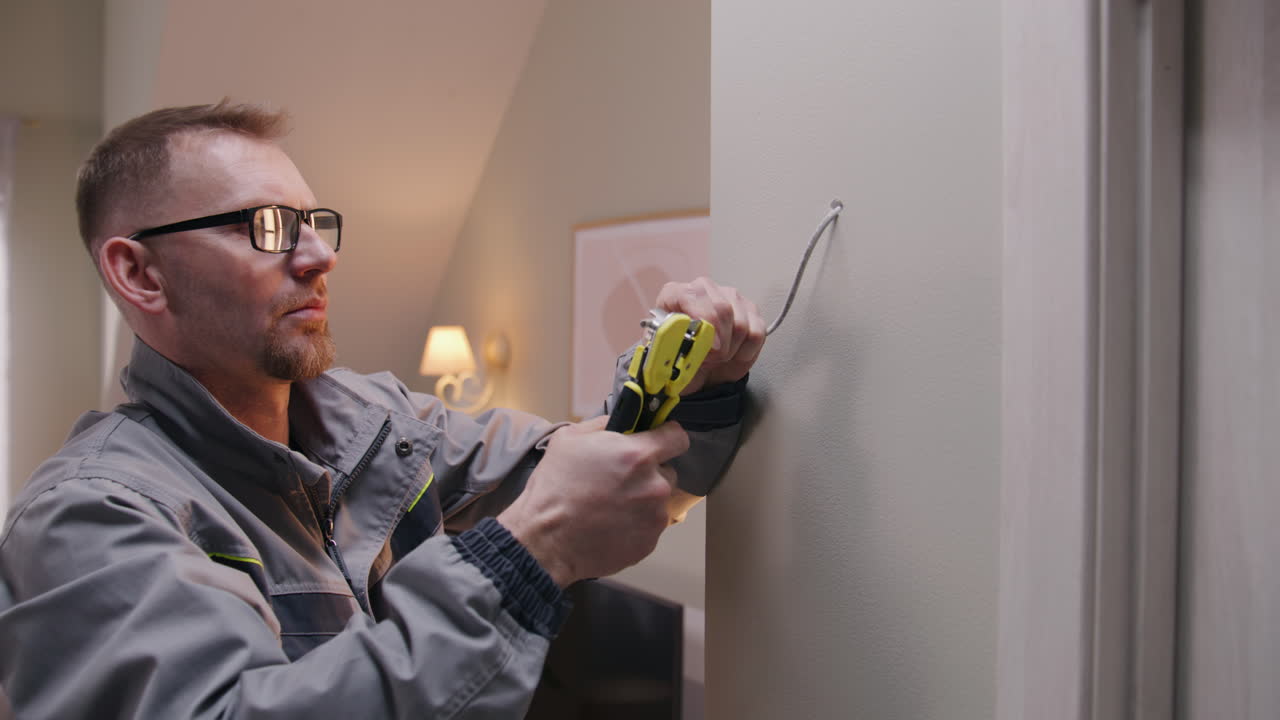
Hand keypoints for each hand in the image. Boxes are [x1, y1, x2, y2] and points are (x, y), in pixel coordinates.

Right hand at [497, 416, 689, 586]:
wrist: (546, 541)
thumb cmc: (554, 489)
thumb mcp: (569, 439)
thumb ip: (604, 424)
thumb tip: (623, 422)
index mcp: (638, 455)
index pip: (677, 437)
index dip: (667, 437)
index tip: (658, 441)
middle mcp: (654, 486)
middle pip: (668, 471)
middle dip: (649, 473)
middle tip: (620, 480)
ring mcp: (654, 516)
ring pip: (659, 500)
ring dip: (642, 500)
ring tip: (611, 506)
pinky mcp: (650, 541)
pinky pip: (650, 525)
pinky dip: (636, 524)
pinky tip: (611, 524)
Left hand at [656, 276, 765, 394]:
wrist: (697, 368)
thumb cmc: (679, 359)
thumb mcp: (665, 355)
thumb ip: (669, 344)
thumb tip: (681, 338)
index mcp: (675, 294)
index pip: (692, 295)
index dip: (705, 320)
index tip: (711, 346)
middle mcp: (704, 289)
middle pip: (722, 309)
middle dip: (720, 343)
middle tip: (711, 359)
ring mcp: (729, 297)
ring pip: (741, 324)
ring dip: (731, 349)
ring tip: (718, 357)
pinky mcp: (750, 310)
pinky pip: (757, 332)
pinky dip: (746, 351)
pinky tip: (734, 354)